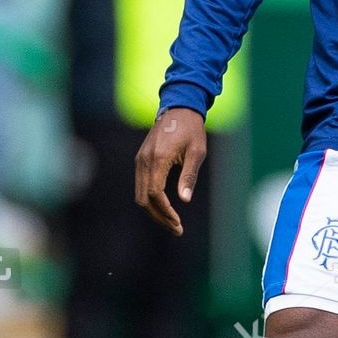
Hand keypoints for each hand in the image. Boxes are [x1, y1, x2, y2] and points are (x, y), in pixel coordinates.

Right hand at [134, 107, 206, 234]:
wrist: (179, 108)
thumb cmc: (192, 130)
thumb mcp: (197, 152)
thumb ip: (189, 176)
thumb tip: (185, 200)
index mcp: (158, 158)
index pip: (154, 194)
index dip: (165, 211)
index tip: (178, 222)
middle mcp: (144, 161)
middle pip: (143, 199)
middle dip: (159, 217)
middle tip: (177, 229)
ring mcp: (140, 160)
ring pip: (140, 195)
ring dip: (154, 211)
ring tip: (172, 222)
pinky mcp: (141, 160)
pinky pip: (141, 186)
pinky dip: (150, 200)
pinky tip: (165, 208)